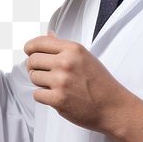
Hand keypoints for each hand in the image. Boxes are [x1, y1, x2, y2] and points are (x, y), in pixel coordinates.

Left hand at [24, 32, 142, 141]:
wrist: (113, 108)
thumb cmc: (100, 83)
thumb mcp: (85, 57)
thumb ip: (63, 47)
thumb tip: (48, 34)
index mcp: (73, 49)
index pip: (38, 43)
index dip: (30, 48)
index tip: (29, 52)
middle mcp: (66, 62)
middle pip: (32, 60)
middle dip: (35, 67)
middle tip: (45, 73)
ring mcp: (61, 81)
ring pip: (33, 77)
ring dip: (40, 82)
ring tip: (55, 86)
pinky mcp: (58, 99)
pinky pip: (37, 94)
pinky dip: (44, 97)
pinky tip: (57, 96)